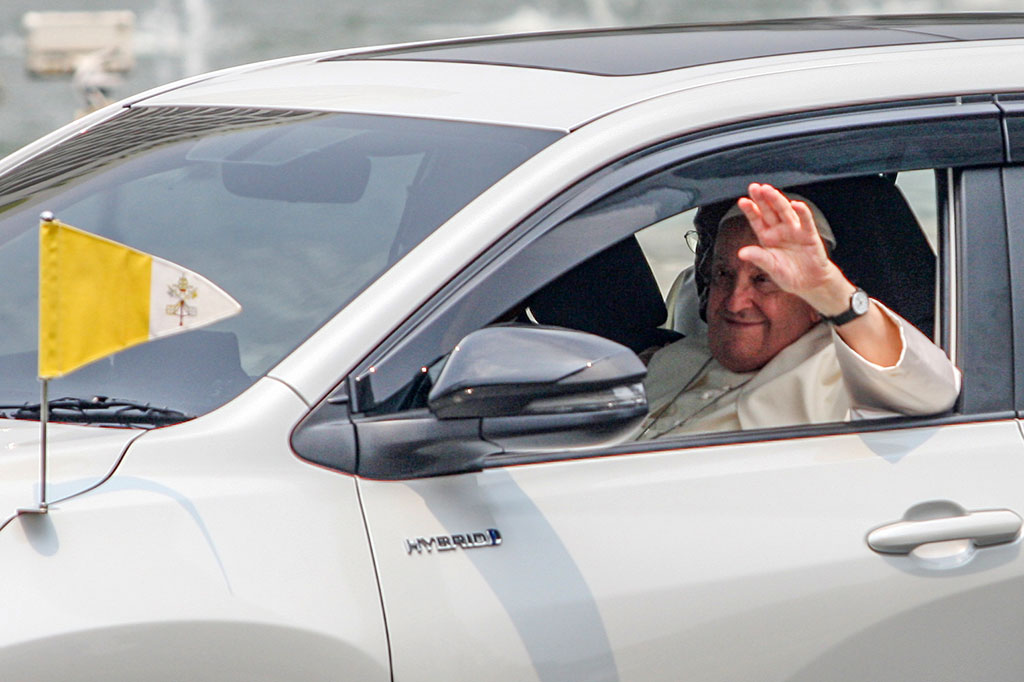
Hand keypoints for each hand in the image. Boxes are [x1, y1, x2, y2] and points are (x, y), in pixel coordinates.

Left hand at [734, 182, 838, 300]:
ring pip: (785, 212)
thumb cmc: (789, 274)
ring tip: (769, 190)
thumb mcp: (771, 268)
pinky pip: (805, 221)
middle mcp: (780, 230)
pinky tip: (795, 204)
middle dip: (762, 199)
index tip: (742, 201)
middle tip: (755, 187)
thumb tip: (741, 253)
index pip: (756, 220)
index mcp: (767, 237)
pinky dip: (802, 213)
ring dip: (777, 200)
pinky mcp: (809, 235)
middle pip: (769, 211)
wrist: (810, 283)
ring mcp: (795, 230)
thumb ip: (759, 258)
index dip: (750, 210)